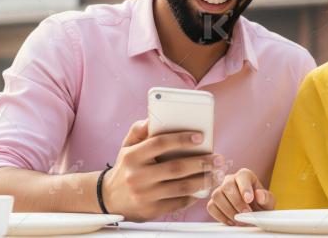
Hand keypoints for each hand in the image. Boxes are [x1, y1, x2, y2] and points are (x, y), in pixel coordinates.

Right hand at [101, 119, 223, 220]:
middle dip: (201, 162)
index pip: (160, 143)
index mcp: (132, 156)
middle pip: (176, 168)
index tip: (201, 136)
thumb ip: (138, 130)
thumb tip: (151, 117)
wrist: (110, 199)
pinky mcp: (152, 210)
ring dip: (202, 180)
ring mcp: (145, 195)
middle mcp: (138, 176)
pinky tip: (202, 188)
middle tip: (218, 158)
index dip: (181, 139)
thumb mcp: (126, 147)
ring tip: (215, 173)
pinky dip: (193, 195)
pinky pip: (178, 202)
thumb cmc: (126, 168)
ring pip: (181, 187)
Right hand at [207, 168, 274, 225]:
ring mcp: (220, 190)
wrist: (253, 213)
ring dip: (228, 210)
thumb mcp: (268, 201)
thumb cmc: (260, 204)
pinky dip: (221, 216)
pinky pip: (211, 206)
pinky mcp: (214, 202)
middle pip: (227, 186)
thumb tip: (259, 194)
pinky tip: (231, 221)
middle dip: (237, 202)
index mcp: (245, 175)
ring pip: (217, 196)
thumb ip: (266, 197)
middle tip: (246, 213)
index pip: (242, 176)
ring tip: (240, 219)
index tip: (249, 199)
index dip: (244, 188)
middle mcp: (230, 180)